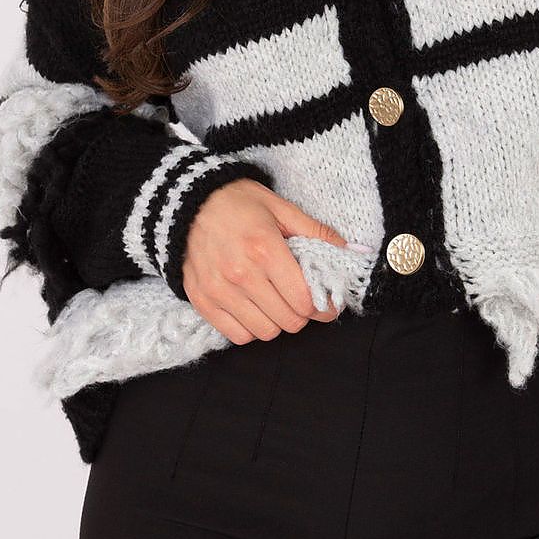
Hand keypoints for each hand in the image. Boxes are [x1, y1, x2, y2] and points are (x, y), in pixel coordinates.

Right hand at [181, 178, 347, 343]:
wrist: (189, 202)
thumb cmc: (239, 202)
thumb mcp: (281, 208)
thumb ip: (316, 231)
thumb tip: (349, 250)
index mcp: (265, 249)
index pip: (304, 301)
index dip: (324, 307)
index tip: (329, 303)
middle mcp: (241, 274)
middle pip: (289, 321)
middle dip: (304, 315)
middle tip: (304, 301)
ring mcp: (219, 290)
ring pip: (265, 333)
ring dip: (278, 322)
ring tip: (278, 302)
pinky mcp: (202, 301)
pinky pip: (237, 335)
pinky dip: (251, 328)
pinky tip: (255, 308)